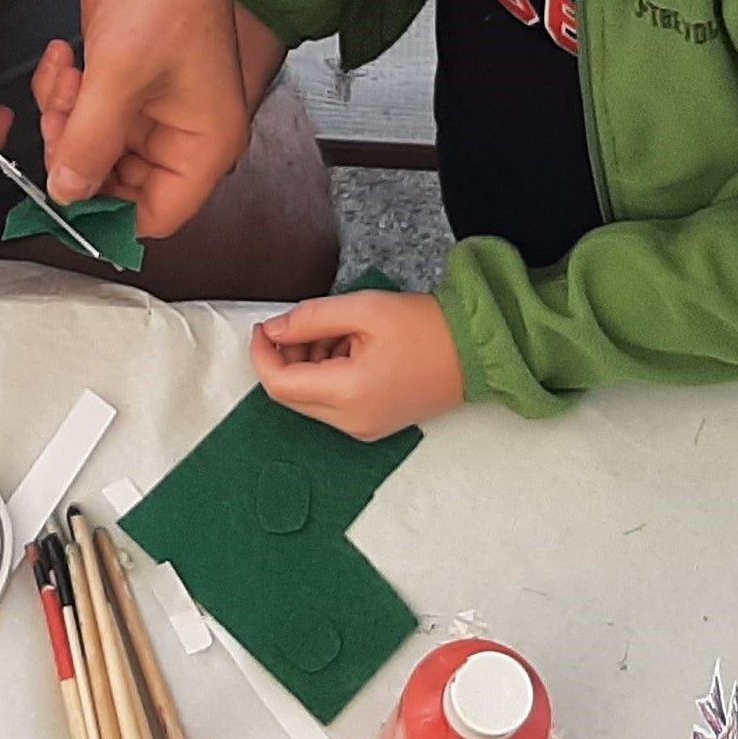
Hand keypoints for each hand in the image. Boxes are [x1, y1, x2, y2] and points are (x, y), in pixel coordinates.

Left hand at [33, 0, 249, 238]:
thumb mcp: (118, 74)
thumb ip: (90, 141)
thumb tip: (66, 194)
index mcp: (204, 144)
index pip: (155, 217)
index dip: (105, 216)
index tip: (60, 198)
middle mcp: (184, 137)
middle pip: (117, 186)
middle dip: (76, 155)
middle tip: (57, 118)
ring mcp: (153, 112)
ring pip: (93, 150)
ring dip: (65, 120)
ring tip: (64, 76)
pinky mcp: (126, 86)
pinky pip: (86, 115)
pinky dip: (66, 95)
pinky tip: (64, 59)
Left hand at [251, 290, 466, 440]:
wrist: (475, 352)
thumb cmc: (428, 329)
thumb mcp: (363, 309)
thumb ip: (310, 319)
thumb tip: (274, 330)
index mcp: (349, 393)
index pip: (279, 383)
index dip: (262, 353)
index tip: (265, 327)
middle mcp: (351, 421)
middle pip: (290, 395)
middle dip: (287, 357)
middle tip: (308, 324)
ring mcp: (362, 429)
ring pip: (309, 400)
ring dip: (309, 365)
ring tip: (340, 333)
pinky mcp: (371, 426)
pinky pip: (331, 405)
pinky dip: (327, 376)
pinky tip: (350, 350)